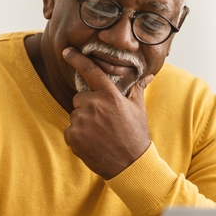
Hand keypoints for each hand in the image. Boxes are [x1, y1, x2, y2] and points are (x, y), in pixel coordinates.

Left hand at [62, 47, 153, 178]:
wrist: (130, 164)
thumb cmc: (135, 135)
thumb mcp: (138, 109)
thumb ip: (137, 89)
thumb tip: (149, 76)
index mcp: (110, 96)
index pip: (91, 72)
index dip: (77, 59)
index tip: (66, 51)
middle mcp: (94, 105)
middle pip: (80, 98)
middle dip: (88, 107)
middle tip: (103, 122)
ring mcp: (82, 121)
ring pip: (75, 115)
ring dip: (83, 122)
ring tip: (100, 134)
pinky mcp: (73, 136)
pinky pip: (70, 130)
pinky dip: (78, 136)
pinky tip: (92, 143)